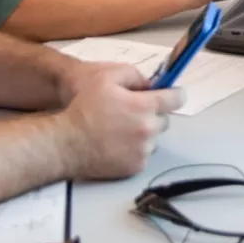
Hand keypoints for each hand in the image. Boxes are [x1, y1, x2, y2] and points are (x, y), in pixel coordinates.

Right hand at [59, 64, 182, 179]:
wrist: (66, 143)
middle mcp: (149, 130)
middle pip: (164, 120)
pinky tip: (117, 144)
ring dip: (144, 133)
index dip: (175, 94)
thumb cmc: (84, 108)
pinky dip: (135, 150)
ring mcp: (143, 150)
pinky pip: (144, 154)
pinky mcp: (136, 167)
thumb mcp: (105, 77)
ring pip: (153, 138)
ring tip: (120, 131)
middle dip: (153, 114)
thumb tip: (150, 84)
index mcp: (144, 106)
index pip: (177, 99)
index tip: (172, 95)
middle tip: (132, 113)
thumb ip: (134, 75)